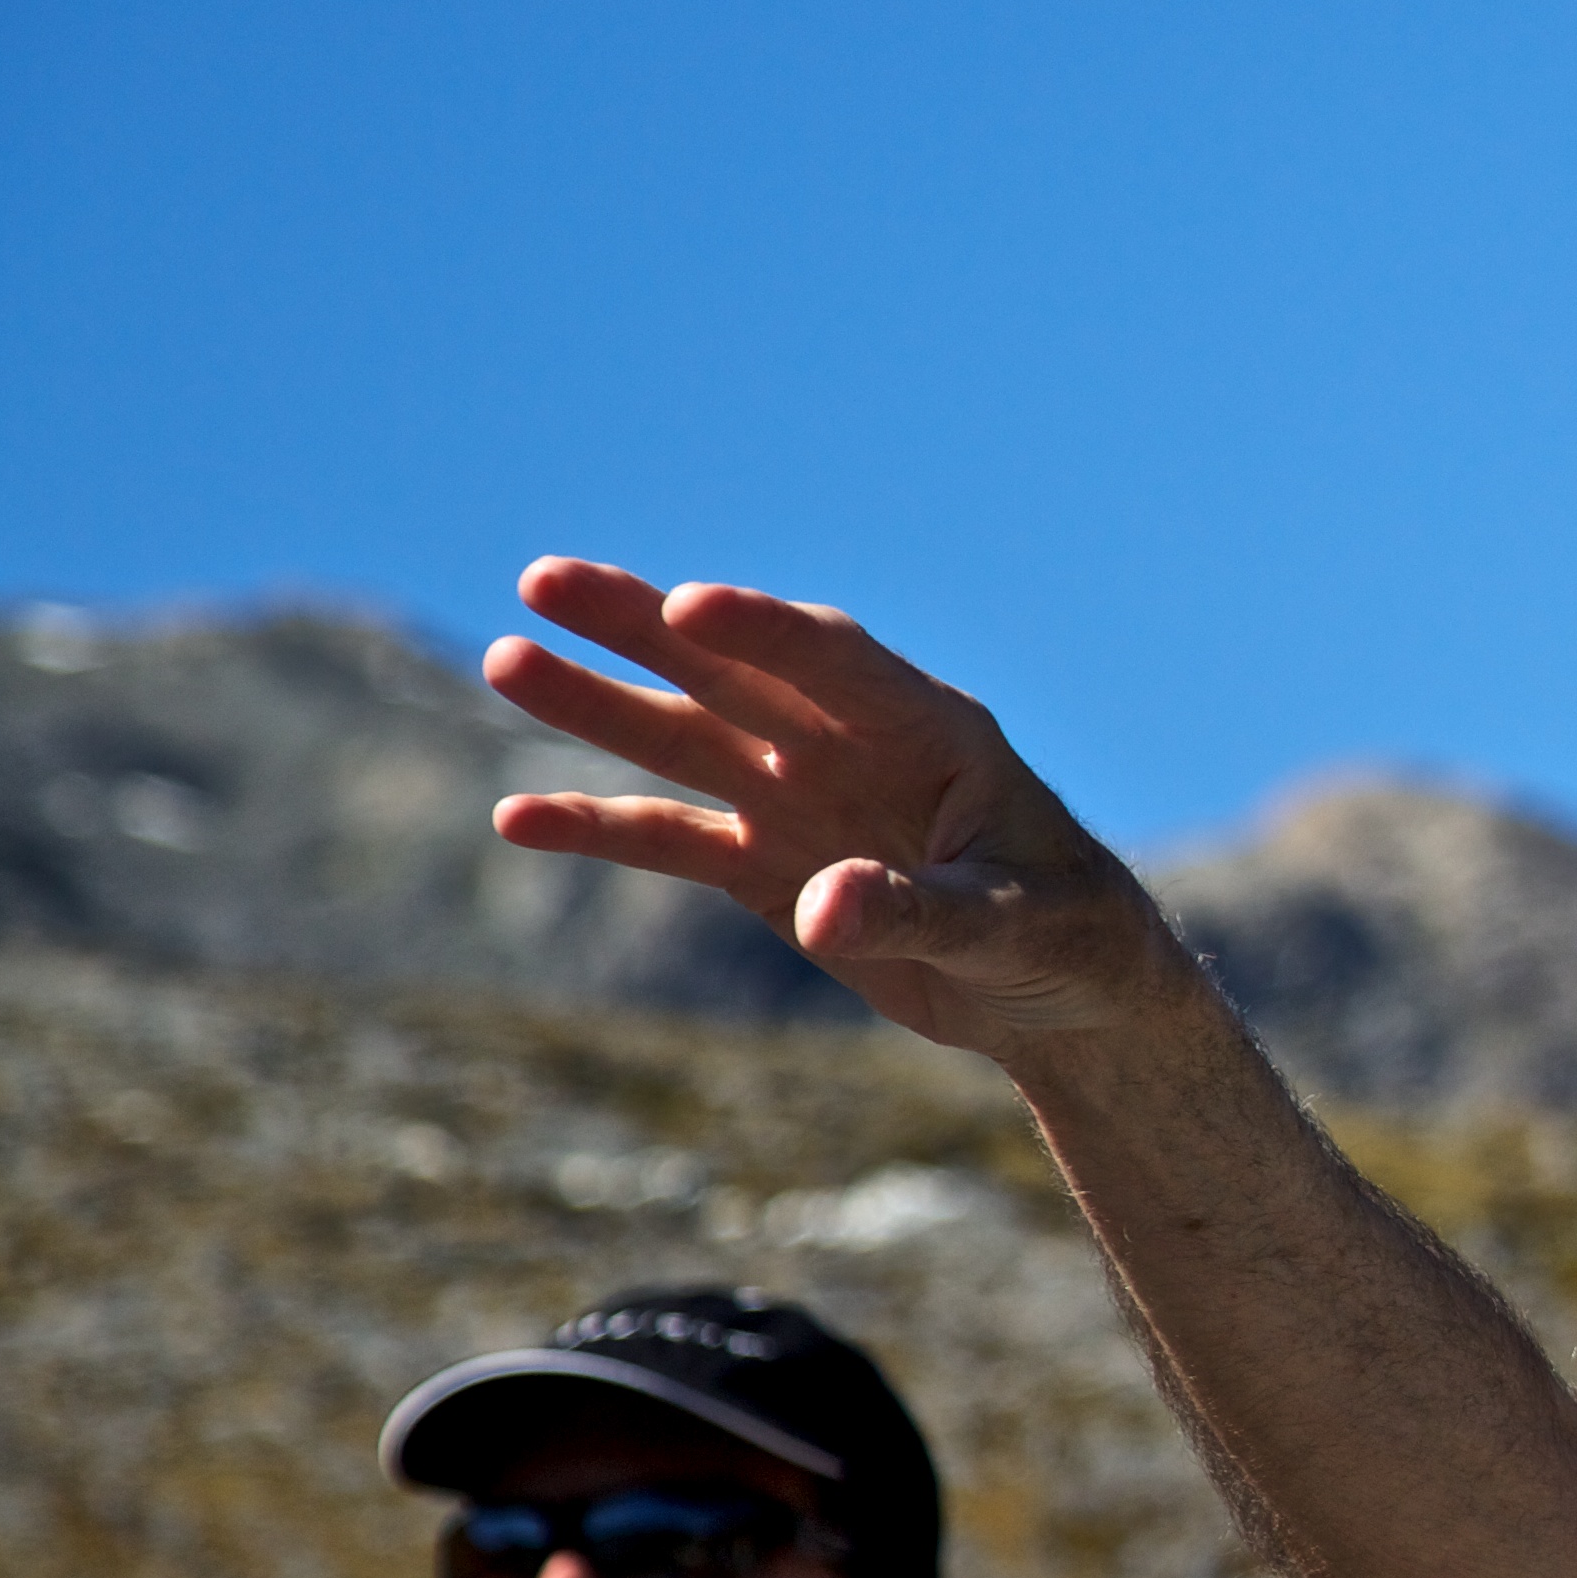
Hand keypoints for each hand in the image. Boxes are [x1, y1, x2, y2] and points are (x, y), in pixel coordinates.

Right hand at [481, 562, 1189, 1057]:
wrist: (1064, 996)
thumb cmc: (1068, 938)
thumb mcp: (1011, 926)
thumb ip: (921, 912)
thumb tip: (822, 905)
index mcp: (932, 730)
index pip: (836, 660)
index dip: (763, 633)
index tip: (686, 604)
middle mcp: (850, 745)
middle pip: (732, 672)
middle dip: (641, 627)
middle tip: (543, 581)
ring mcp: (801, 799)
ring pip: (685, 738)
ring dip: (600, 706)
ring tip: (508, 660)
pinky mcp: (768, 865)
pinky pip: (672, 837)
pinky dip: (602, 828)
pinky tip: (519, 817)